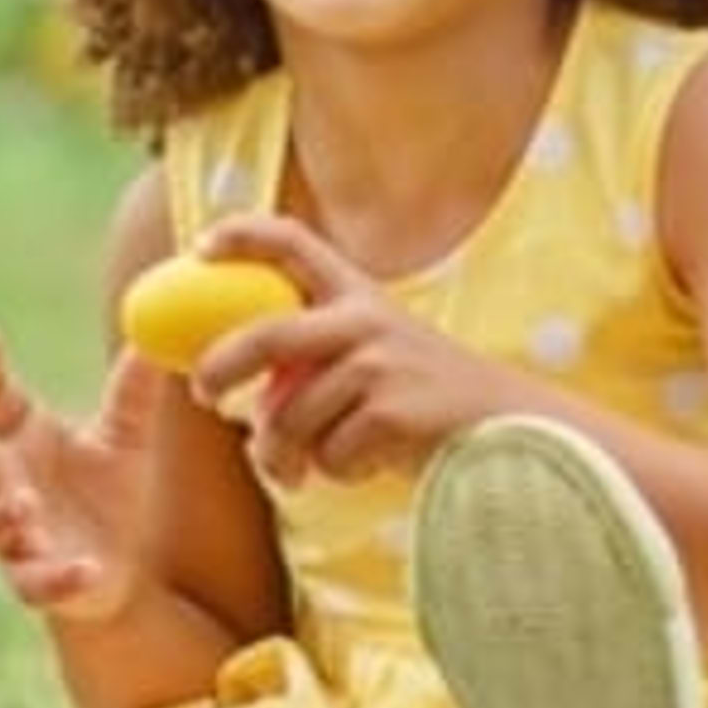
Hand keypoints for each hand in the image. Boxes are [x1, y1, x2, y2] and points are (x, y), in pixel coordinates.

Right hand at [0, 325, 160, 625]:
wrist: (118, 569)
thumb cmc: (107, 492)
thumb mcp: (125, 438)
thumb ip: (132, 392)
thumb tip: (149, 337)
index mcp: (20, 438)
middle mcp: (3, 485)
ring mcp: (13, 537)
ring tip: (24, 503)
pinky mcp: (35, 583)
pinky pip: (34, 585)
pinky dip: (56, 578)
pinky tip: (85, 567)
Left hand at [189, 215, 519, 488]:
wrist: (507, 430)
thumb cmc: (422, 400)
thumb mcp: (373, 359)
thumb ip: (314, 366)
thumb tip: (241, 409)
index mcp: (358, 294)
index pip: (295, 243)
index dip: (243, 236)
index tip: (200, 247)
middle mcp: (365, 319)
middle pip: (265, 336)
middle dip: (221, 367)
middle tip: (204, 394)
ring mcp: (380, 364)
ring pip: (290, 416)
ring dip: (285, 454)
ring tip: (301, 468)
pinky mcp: (393, 412)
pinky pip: (329, 454)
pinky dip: (336, 471)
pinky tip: (369, 463)